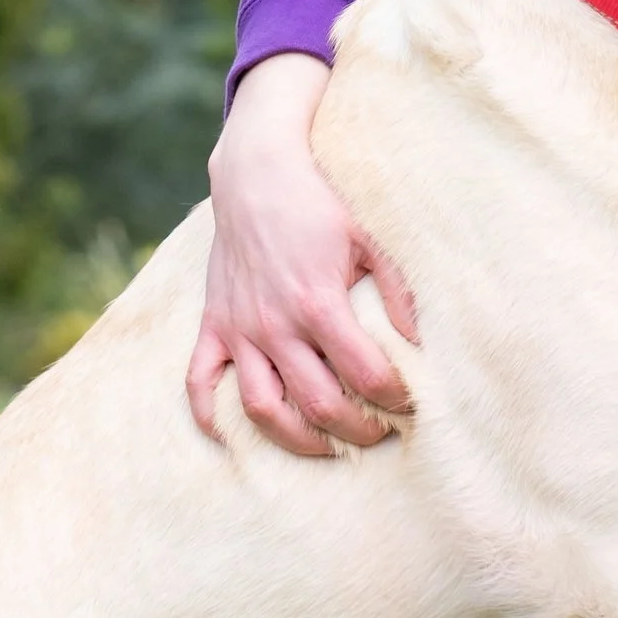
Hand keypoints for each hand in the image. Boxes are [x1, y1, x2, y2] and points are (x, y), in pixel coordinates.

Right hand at [187, 53, 419, 458]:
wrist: (256, 171)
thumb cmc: (320, 202)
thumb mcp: (369, 235)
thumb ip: (397, 287)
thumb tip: (419, 340)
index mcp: (319, 302)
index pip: (365, 375)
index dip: (395, 399)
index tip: (411, 404)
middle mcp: (276, 324)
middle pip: (319, 405)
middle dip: (357, 431)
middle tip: (379, 433)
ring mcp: (240, 328)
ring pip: (262, 410)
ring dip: (297, 441)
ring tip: (326, 446)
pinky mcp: (213, 324)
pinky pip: (199, 383)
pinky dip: (210, 417)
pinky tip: (232, 437)